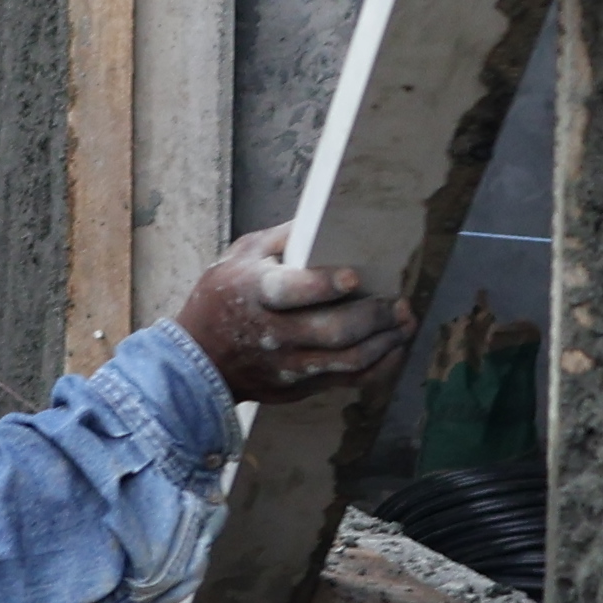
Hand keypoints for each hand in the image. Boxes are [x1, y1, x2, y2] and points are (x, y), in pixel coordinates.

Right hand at [170, 228, 408, 404]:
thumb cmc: (220, 299)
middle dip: (374, 317)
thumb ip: (282, 237)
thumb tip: (323, 215)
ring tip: (405, 322)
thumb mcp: (241, 256)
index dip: (324, 285)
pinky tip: (394, 348)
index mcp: (256, 293)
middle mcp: (274, 333)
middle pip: (333, 331)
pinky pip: (348, 381)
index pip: (291, 291)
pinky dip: (379, 367)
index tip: (355, 277)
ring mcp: (288, 366)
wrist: (198, 362)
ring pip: (347, 361)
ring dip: (385, 343)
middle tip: (400, 302)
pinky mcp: (299, 388)